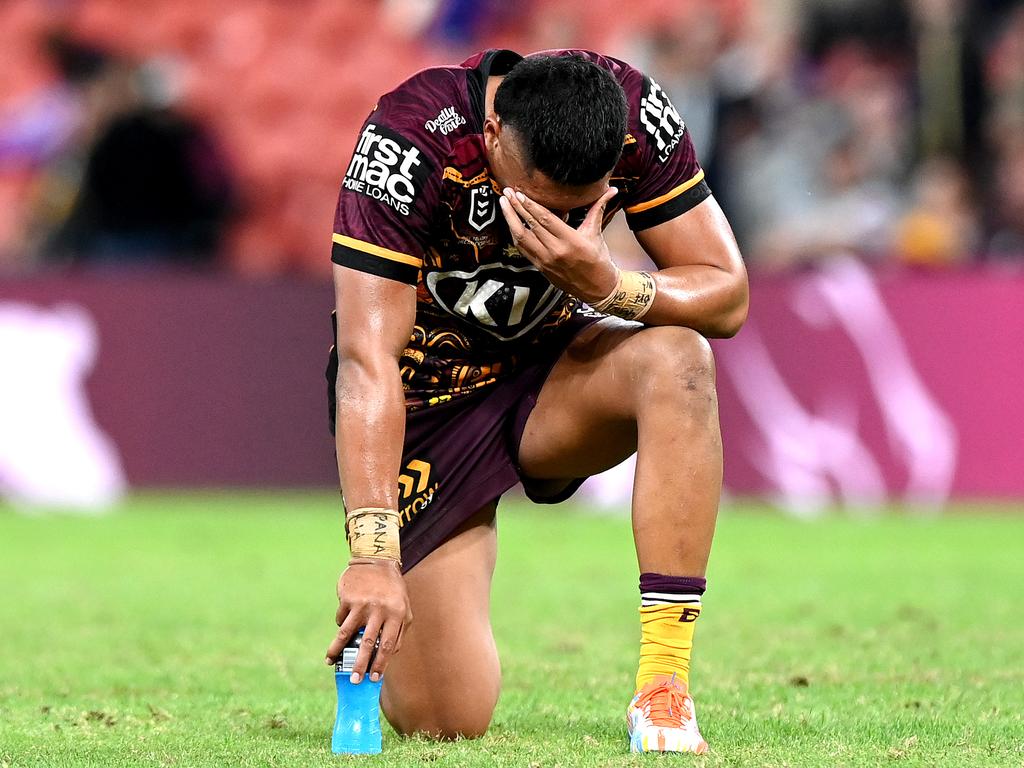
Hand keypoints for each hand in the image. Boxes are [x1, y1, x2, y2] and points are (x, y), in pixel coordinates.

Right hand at [324, 559, 411, 682]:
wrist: (377, 561)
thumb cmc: (392, 590)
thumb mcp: (404, 608)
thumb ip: (399, 631)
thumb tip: (389, 655)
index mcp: (397, 614)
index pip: (388, 645)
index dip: (381, 664)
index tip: (374, 678)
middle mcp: (380, 610)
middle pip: (368, 643)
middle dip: (360, 664)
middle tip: (354, 681)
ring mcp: (363, 604)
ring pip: (348, 633)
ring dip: (338, 650)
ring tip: (331, 662)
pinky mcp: (348, 598)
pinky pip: (341, 619)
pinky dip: (340, 625)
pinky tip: (341, 627)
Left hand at [498, 186, 619, 303]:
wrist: (597, 288)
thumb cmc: (598, 260)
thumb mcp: (597, 233)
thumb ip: (598, 208)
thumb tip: (611, 190)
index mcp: (571, 241)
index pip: (545, 219)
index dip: (531, 205)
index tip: (520, 193)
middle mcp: (556, 251)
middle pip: (531, 226)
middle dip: (516, 207)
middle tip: (508, 192)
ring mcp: (545, 261)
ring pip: (522, 238)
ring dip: (510, 219)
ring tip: (504, 204)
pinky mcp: (540, 267)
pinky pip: (523, 249)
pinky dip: (515, 234)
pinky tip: (510, 223)